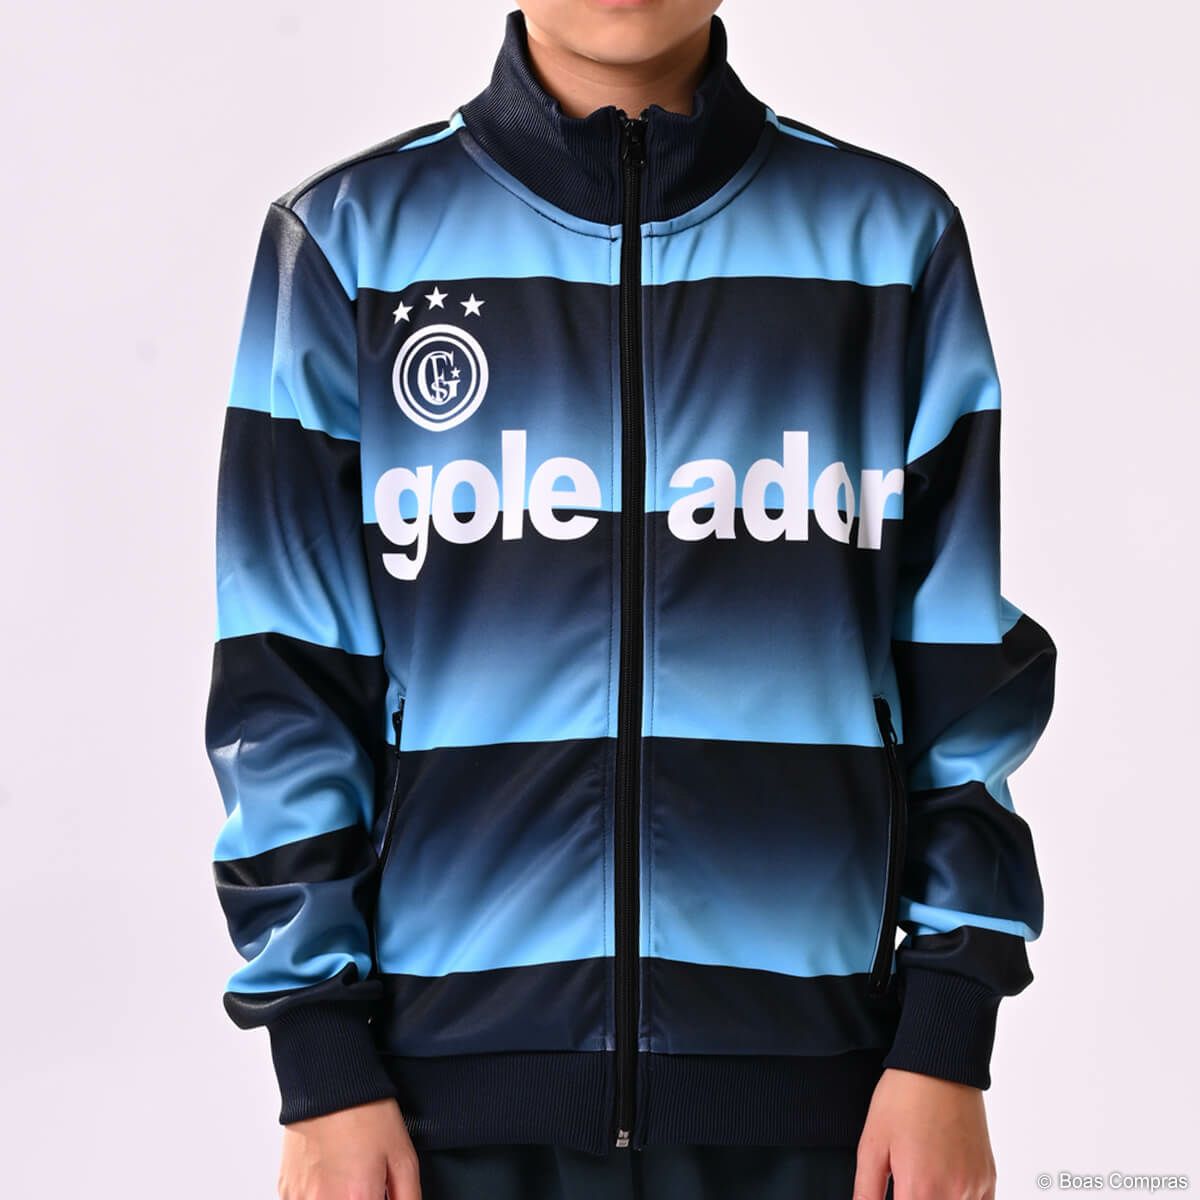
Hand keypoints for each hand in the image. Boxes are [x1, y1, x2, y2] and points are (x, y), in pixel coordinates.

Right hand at [278, 1097, 420, 1199]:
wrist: (330, 1085)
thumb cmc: (366, 1114)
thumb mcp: (404, 1158)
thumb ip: (408, 1198)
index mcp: (357, 1198)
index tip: (380, 1194)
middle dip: (361, 1199)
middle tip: (368, 1184)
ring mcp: (301, 1199)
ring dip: (339, 1197)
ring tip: (349, 1178)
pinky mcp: (287, 1191)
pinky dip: (320, 1196)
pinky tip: (331, 1177)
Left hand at [854, 1068, 996, 1199]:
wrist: (940, 1066)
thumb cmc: (904, 1098)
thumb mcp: (872, 1143)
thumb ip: (867, 1190)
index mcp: (919, 1189)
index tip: (895, 1193)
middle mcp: (952, 1194)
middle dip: (914, 1199)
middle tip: (904, 1185)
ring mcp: (974, 1188)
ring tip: (923, 1179)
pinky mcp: (988, 1178)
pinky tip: (944, 1187)